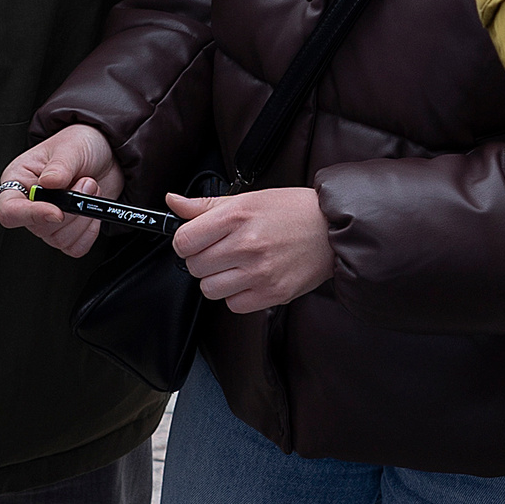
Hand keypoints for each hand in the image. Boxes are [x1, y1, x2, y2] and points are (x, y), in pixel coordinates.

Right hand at [0, 125, 122, 257]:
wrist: (107, 153)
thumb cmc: (80, 144)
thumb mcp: (70, 147)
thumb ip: (59, 166)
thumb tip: (49, 183)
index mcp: (17, 181)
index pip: (10, 211)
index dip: (31, 215)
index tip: (57, 211)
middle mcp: (29, 205)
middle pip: (40, 228)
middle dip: (71, 209)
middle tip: (86, 182)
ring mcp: (47, 221)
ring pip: (60, 240)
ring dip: (84, 216)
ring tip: (90, 188)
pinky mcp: (67, 231)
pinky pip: (76, 247)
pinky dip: (90, 231)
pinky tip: (92, 210)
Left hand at [169, 186, 331, 312]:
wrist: (332, 229)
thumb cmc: (291, 211)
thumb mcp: (247, 199)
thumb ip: (204, 205)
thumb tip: (172, 203)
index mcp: (236, 217)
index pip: (183, 241)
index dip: (184, 242)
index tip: (194, 241)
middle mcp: (247, 245)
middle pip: (194, 266)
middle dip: (201, 260)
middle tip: (219, 251)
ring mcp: (260, 272)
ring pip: (209, 289)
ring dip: (216, 279)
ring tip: (235, 265)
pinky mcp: (273, 293)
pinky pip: (233, 305)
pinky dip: (237, 295)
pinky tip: (249, 278)